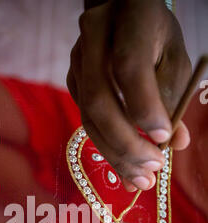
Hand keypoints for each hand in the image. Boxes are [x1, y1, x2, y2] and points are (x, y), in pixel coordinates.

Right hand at [67, 0, 191, 191]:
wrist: (119, 16)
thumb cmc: (153, 35)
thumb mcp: (174, 58)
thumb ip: (174, 97)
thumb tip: (176, 144)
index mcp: (127, 19)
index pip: (128, 67)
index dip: (144, 107)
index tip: (164, 140)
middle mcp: (92, 41)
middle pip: (99, 100)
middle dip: (126, 143)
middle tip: (152, 170)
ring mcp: (76, 63)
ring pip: (89, 118)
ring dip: (116, 155)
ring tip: (140, 181)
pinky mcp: (72, 83)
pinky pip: (87, 123)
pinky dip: (108, 150)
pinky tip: (126, 171)